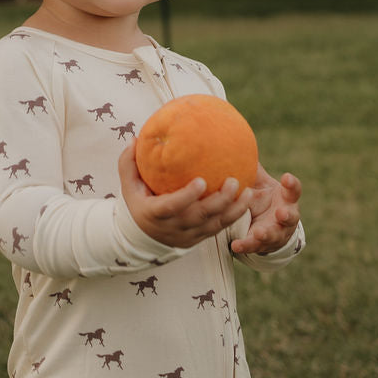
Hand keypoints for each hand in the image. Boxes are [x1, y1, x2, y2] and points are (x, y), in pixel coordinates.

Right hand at [118, 142, 251, 248]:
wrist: (142, 238)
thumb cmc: (137, 203)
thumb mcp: (128, 185)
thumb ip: (128, 163)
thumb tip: (136, 138)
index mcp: (155, 213)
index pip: (173, 207)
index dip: (187, 197)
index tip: (201, 181)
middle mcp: (174, 227)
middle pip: (200, 217)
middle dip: (219, 202)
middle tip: (233, 181)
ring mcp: (189, 235)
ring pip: (215, 225)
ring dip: (234, 210)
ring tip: (248, 191)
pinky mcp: (200, 238)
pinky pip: (220, 228)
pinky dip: (235, 215)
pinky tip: (247, 199)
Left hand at [228, 164, 301, 255]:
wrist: (264, 226)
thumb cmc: (263, 197)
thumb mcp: (259, 183)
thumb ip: (252, 168)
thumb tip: (237, 142)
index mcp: (286, 198)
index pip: (293, 190)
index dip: (292, 184)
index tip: (286, 177)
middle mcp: (285, 216)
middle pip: (290, 216)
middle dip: (286, 215)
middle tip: (281, 212)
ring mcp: (276, 232)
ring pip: (274, 234)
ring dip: (267, 233)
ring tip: (259, 232)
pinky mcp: (262, 245)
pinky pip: (254, 246)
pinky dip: (246, 245)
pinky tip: (236, 245)